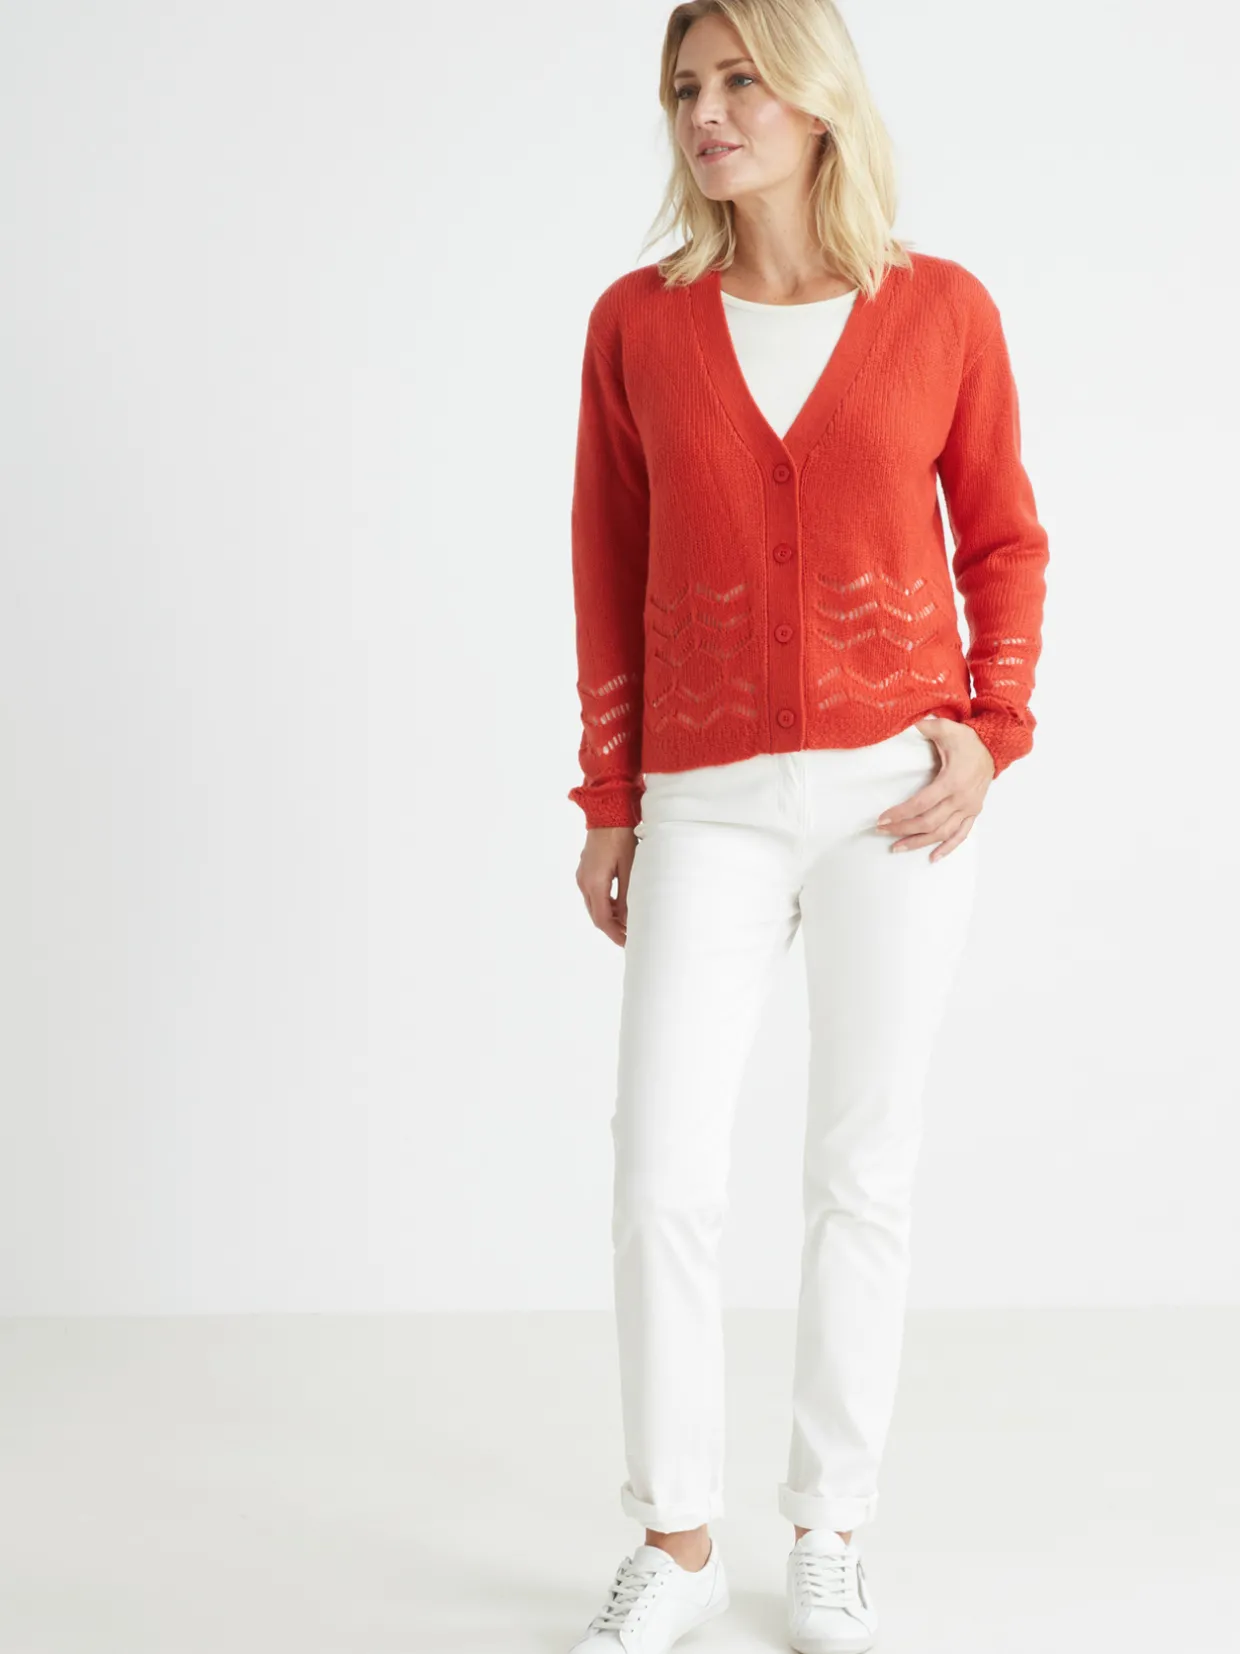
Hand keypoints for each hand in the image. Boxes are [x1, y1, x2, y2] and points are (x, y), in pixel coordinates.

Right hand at [576, 826, 638, 944]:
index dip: (615, 934)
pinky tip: (619, 904)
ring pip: (594, 905)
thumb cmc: (621, 836)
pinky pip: (593, 893)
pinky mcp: (586, 869)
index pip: (603, 919)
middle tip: (629, 937)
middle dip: (612, 928)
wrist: (607, 812)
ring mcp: (583, 875)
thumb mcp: (629, 868)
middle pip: (596, 915)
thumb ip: (627, 896)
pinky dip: (606, 903)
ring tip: (628, 922)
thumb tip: (628, 919)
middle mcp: (584, 881)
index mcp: (594, 883)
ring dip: (609, 916)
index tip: (627, 943)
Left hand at [874, 717, 993, 861]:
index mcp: (952, 781)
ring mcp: (969, 808)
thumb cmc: (967, 739)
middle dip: (903, 829)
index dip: (900, 814)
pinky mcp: (974, 812)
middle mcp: (961, 799)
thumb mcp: (945, 728)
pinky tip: (933, 858)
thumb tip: (906, 723)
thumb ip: (925, 727)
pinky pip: (961, 835)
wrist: (995, 747)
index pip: (921, 804)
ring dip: (919, 842)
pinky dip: (948, 848)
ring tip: (897, 847)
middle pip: (928, 822)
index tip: (881, 819)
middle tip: (882, 832)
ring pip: (942, 833)